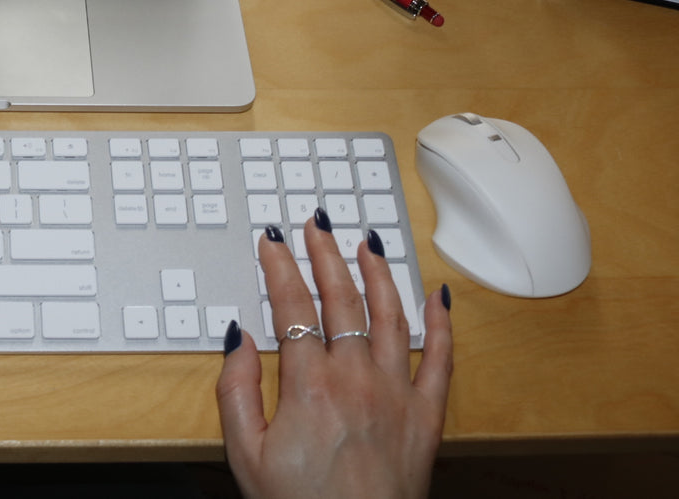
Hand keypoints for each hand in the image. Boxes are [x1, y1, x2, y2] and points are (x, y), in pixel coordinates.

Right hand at [216, 214, 452, 498]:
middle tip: (316, 225)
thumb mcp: (245, 454)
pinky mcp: (426, 416)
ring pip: (391, 316)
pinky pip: (442, 359)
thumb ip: (236, 390)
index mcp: (309, 386)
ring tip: (367, 242)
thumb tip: (238, 337)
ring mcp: (397, 394)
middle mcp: (357, 380)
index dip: (279, 267)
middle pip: (341, 299)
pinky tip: (438, 294)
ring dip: (378, 273)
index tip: (272, 241)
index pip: (292, 307)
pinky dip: (442, 323)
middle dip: (326, 254)